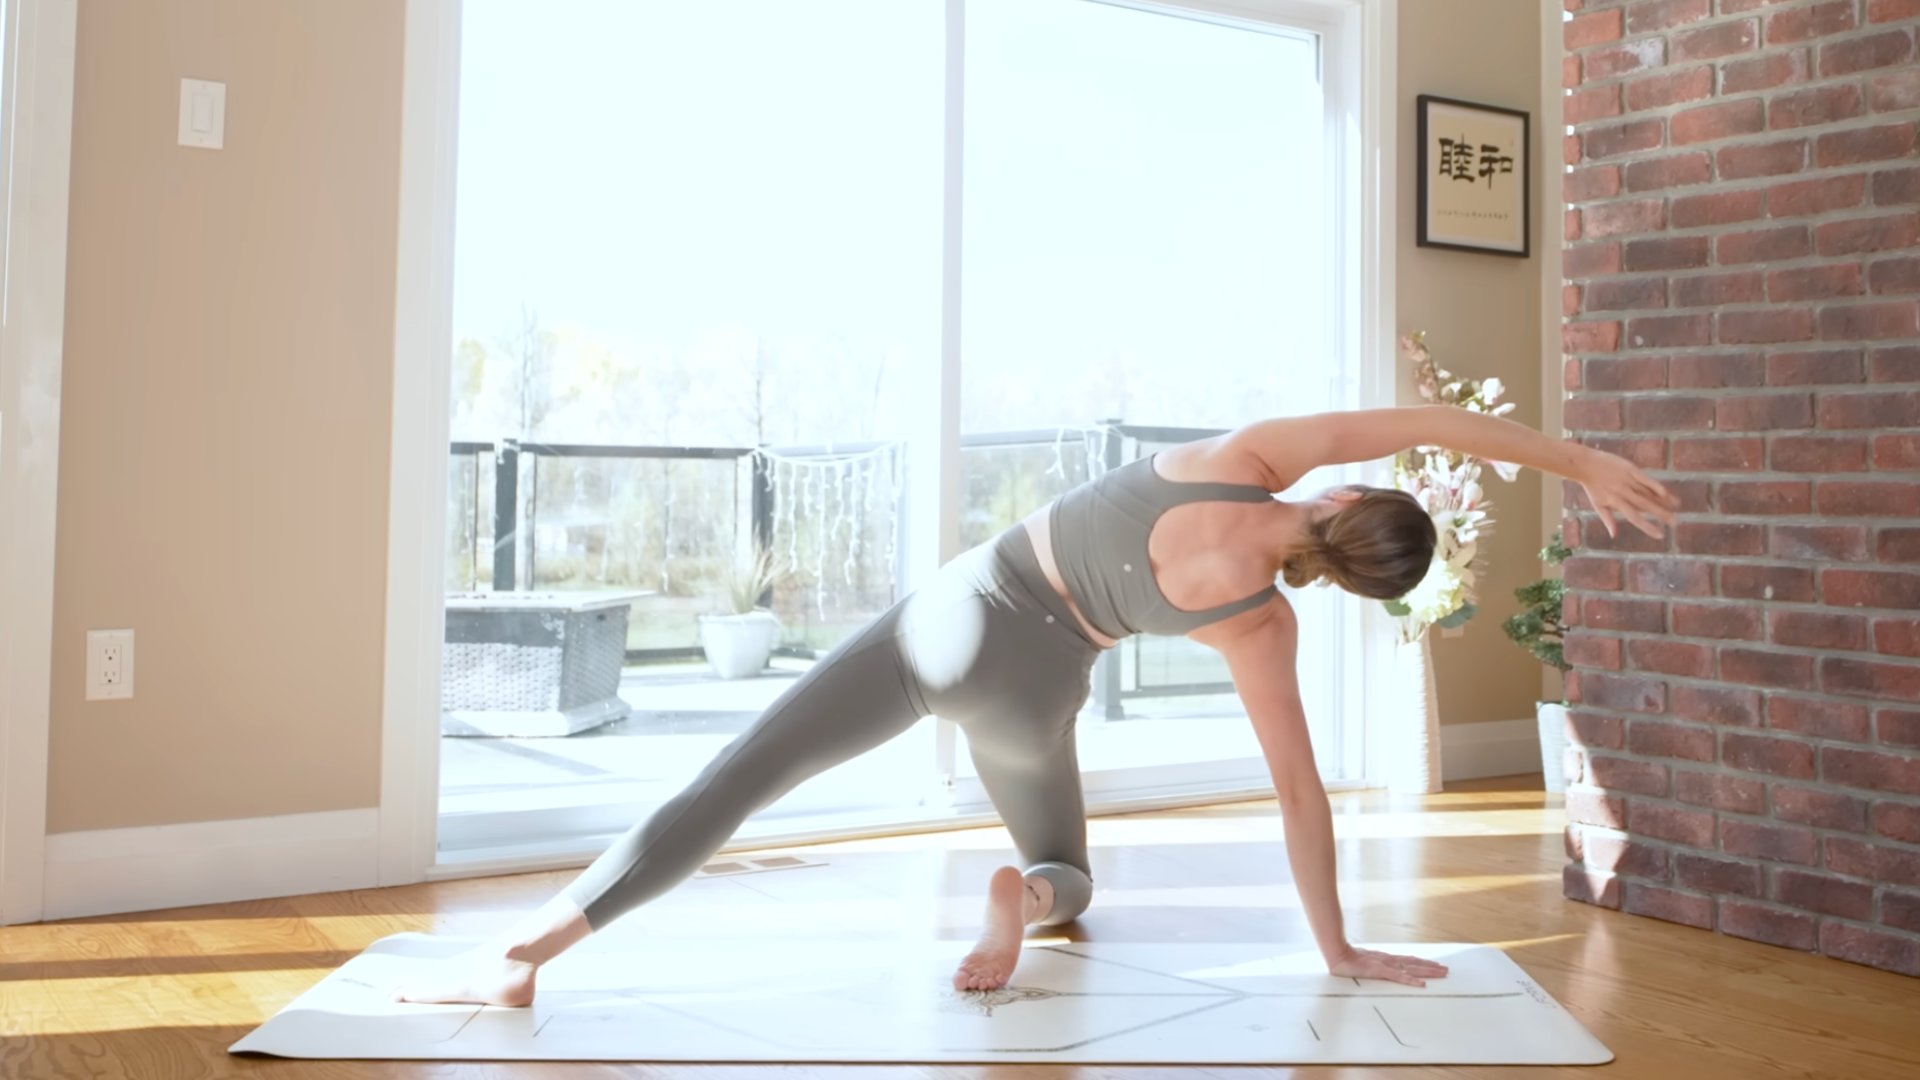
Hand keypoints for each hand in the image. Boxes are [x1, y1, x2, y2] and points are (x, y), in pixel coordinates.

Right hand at [1327, 945, 1449, 987]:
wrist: (1338, 954)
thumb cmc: (1348, 958)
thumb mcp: (1365, 962)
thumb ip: (1374, 964)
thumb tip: (1380, 967)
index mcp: (1386, 958)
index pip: (1409, 960)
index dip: (1423, 963)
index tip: (1435, 965)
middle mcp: (1389, 960)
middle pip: (1415, 963)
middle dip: (1431, 967)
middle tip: (1446, 970)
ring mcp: (1385, 964)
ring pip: (1411, 969)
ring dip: (1427, 971)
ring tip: (1441, 973)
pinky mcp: (1380, 970)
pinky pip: (1399, 977)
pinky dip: (1411, 981)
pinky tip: (1422, 984)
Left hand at [1578, 447, 1678, 538]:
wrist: (1585, 464)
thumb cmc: (1592, 486)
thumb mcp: (1597, 504)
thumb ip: (1608, 519)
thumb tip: (1614, 535)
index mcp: (1616, 503)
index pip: (1634, 518)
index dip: (1648, 527)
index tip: (1660, 535)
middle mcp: (1623, 493)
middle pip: (1645, 506)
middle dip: (1661, 514)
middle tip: (1674, 522)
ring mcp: (1628, 480)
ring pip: (1648, 493)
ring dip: (1663, 500)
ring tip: (1677, 506)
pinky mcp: (1631, 469)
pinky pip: (1645, 479)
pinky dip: (1655, 485)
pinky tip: (1666, 492)